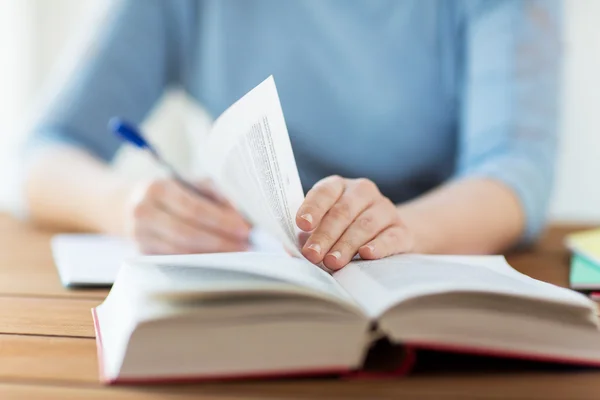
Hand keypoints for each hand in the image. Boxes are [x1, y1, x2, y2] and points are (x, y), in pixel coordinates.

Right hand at [123, 178, 250, 253]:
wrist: (130, 204)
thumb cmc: (170, 192)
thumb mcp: (188, 182)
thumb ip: (214, 193)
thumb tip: (240, 214)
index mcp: (158, 188)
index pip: (194, 208)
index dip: (221, 221)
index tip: (244, 229)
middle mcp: (143, 212)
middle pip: (186, 233)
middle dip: (220, 242)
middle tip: (245, 246)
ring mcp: (139, 236)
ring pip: (180, 251)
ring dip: (211, 255)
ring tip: (236, 253)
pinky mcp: (142, 254)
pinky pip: (174, 260)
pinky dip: (199, 261)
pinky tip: (217, 259)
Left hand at [296, 176, 413, 269]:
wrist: (386, 234)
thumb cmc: (343, 230)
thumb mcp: (322, 228)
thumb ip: (306, 236)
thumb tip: (290, 251)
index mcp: (339, 186)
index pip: (325, 192)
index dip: (313, 208)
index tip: (302, 224)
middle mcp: (363, 192)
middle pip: (343, 211)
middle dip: (326, 234)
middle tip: (312, 255)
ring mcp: (385, 209)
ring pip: (366, 224)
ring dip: (347, 244)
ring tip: (332, 262)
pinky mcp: (402, 229)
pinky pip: (391, 236)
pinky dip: (379, 246)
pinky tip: (366, 254)